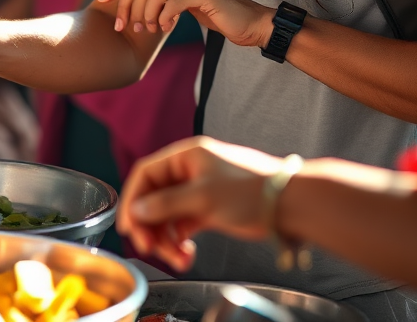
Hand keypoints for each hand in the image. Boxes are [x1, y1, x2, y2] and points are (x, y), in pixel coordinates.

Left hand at [97, 0, 272, 47]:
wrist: (247, 23)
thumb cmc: (215, 16)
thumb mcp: (183, 7)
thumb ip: (163, 2)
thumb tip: (135, 9)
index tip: (101, 0)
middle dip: (128, 6)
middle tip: (127, 27)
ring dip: (145, 14)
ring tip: (149, 29)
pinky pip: (171, 3)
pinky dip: (164, 18)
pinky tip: (167, 28)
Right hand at [117, 136, 282, 271]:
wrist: (288, 203)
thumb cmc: (250, 191)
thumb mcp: (203, 196)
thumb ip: (166, 204)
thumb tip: (137, 210)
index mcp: (186, 155)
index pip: (146, 174)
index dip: (132, 199)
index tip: (128, 226)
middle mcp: (190, 170)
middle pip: (155, 197)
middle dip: (150, 225)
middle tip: (149, 249)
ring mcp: (200, 189)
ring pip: (169, 214)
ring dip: (167, 238)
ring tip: (177, 259)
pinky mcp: (210, 208)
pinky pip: (185, 224)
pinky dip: (181, 240)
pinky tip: (186, 254)